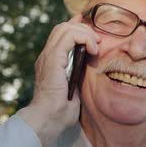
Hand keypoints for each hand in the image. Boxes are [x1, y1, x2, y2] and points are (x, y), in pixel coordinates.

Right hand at [17, 14, 99, 146]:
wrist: (48, 120)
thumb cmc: (60, 112)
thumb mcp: (74, 89)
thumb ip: (78, 76)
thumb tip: (88, 68)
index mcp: (52, 62)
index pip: (62, 34)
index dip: (77, 27)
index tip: (94, 34)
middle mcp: (47, 56)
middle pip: (63, 27)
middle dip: (84, 29)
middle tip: (98, 43)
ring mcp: (48, 56)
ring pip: (65, 28)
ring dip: (85, 32)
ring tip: (96, 46)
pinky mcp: (53, 59)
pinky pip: (68, 36)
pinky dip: (83, 38)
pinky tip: (93, 50)